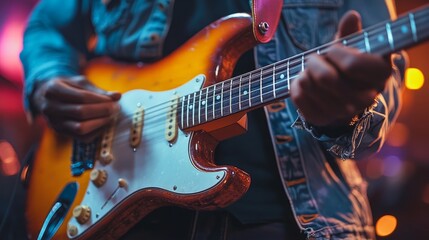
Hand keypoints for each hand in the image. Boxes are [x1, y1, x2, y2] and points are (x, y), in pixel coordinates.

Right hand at [33, 76, 120, 140]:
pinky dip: (96, 132)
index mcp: (53, 90)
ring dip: (100, 123)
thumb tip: (118, 96)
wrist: (45, 97)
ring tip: (111, 117)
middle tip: (116, 108)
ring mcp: (54, 123)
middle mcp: (50, 108)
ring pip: (80, 128)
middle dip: (102, 111)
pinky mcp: (61, 133)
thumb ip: (98, 90)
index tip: (114, 100)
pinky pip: (81, 138)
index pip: (81, 96)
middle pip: (81, 113)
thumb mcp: (79, 82)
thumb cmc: (66, 87)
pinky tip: (104, 125)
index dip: (100, 100)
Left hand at [290, 11, 391, 126]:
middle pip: (325, 77)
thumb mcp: (351, 46)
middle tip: (316, 59)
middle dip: (314, 61)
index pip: (351, 64)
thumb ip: (350, 32)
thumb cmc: (347, 64)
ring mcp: (343, 112)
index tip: (333, 50)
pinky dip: (296, 84)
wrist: (341, 94)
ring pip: (308, 84)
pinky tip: (305, 83)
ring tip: (312, 72)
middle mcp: (365, 98)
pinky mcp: (322, 119)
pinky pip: (298, 95)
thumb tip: (351, 16)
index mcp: (380, 74)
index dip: (335, 53)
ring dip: (305, 72)